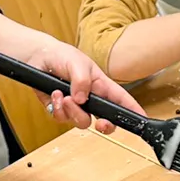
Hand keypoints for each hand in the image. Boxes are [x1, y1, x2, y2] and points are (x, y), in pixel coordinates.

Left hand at [24, 37, 146, 131]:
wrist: (37, 57)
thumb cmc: (61, 55)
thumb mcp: (76, 62)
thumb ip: (82, 80)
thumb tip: (82, 99)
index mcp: (101, 85)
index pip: (121, 100)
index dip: (133, 110)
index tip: (142, 119)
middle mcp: (91, 98)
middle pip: (105, 121)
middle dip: (105, 126)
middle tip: (100, 123)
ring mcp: (76, 106)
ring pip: (82, 122)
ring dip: (72, 111)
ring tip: (63, 95)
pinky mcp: (60, 110)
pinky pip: (62, 119)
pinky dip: (58, 109)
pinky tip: (54, 95)